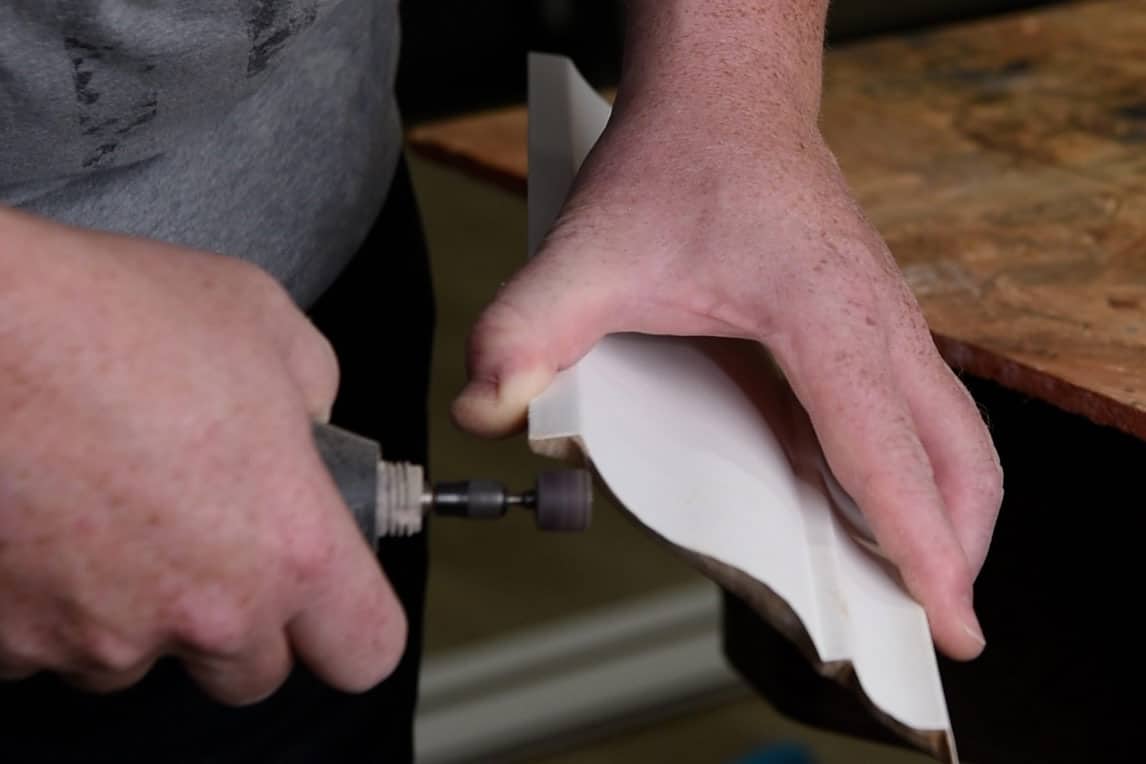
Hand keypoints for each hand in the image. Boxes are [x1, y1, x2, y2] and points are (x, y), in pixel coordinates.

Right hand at [0, 209, 403, 701]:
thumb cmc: (108, 316)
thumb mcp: (264, 322)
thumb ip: (314, 395)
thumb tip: (311, 426)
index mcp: (290, 545)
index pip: (365, 651)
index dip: (353, 627)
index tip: (335, 599)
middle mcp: (205, 611)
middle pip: (253, 673)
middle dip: (244, 620)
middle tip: (215, 540)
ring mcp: (101, 637)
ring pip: (145, 661)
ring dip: (144, 611)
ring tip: (114, 514)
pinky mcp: (13, 643)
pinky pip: (55, 647)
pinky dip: (59, 604)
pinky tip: (52, 525)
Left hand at [453, 95, 1001, 660]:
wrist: (723, 99)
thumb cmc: (678, 162)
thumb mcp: (588, 252)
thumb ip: (526, 332)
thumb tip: (488, 410)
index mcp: (827, 315)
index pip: (888, 453)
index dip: (923, 550)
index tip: (952, 628)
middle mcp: (880, 321)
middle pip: (960, 458)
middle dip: (958, 549)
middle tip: (931, 622)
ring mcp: (887, 319)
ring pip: (955, 436)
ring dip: (945, 511)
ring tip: (910, 577)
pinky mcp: (872, 321)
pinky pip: (920, 412)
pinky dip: (916, 472)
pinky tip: (866, 501)